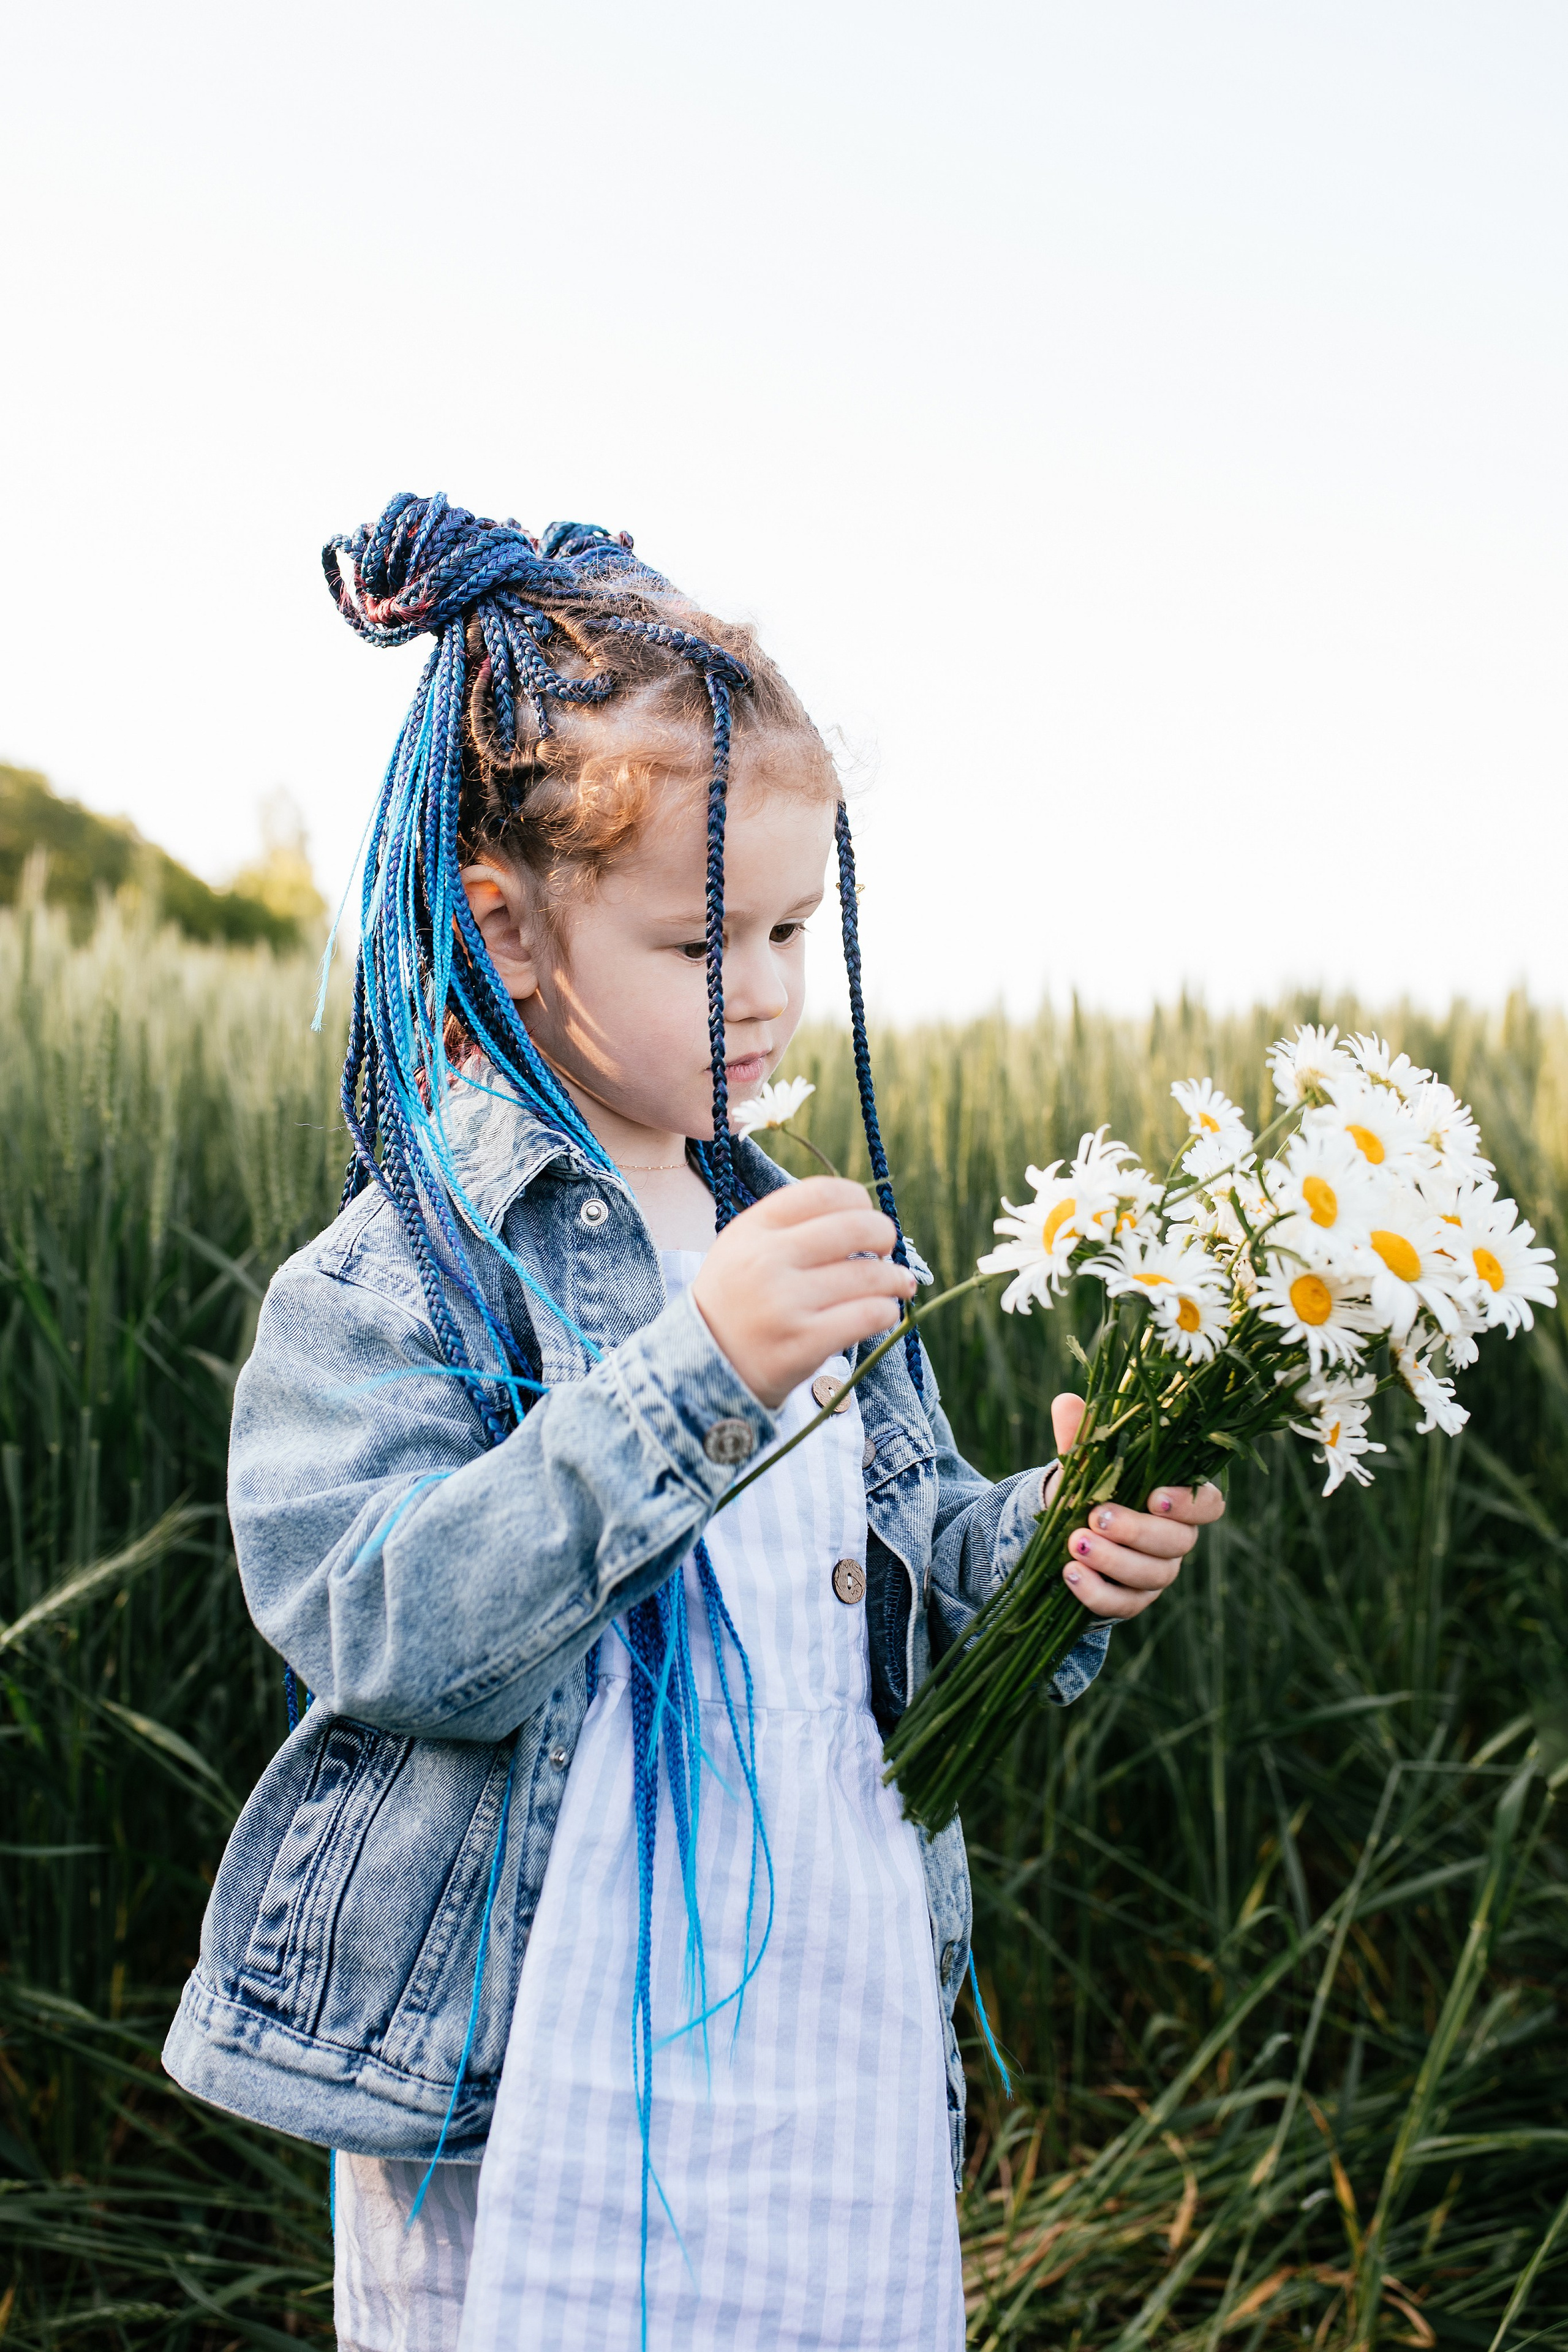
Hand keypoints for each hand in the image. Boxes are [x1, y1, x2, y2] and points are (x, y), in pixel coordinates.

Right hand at [691, 1177, 916, 1409]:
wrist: (703, 1364)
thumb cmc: (736, 1299)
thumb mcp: (744, 1247)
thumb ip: (792, 1225)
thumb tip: (863, 1213)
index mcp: (753, 1229)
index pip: (824, 1192)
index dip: (858, 1199)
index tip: (865, 1215)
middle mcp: (768, 1260)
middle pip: (856, 1227)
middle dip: (885, 1235)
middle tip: (887, 1249)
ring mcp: (786, 1303)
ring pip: (870, 1275)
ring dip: (895, 1278)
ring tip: (899, 1283)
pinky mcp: (805, 1343)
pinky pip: (869, 1315)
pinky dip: (886, 1311)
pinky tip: (883, 1311)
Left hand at [1045, 1392, 1223, 1621]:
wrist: (1063, 1531)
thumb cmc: (1088, 1488)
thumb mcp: (1084, 1461)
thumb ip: (1082, 1436)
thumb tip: (1067, 1402)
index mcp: (1177, 1500)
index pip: (1209, 1505)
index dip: (1190, 1504)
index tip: (1155, 1495)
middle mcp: (1175, 1540)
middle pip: (1177, 1542)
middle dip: (1138, 1530)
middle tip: (1098, 1517)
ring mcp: (1156, 1574)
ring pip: (1151, 1576)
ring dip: (1113, 1561)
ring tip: (1075, 1543)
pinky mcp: (1130, 1601)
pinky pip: (1123, 1605)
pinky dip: (1096, 1592)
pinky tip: (1070, 1573)